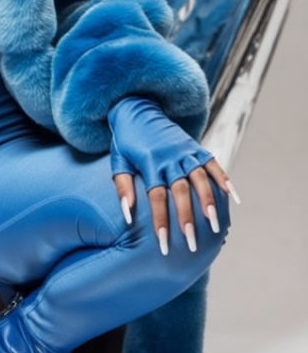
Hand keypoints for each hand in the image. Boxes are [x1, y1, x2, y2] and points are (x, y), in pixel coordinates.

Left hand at [108, 97, 237, 253]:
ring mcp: (186, 153)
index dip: (161, 221)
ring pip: (201, 180)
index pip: (157, 197)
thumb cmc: (125, 141)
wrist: (138, 108)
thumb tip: (127, 216)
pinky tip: (234, 199)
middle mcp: (171, 159)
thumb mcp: (118, 161)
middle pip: (181, 192)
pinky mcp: (197, 148)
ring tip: (215, 227)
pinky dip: (225, 181)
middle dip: (187, 218)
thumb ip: (122, 188)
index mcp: (150, 164)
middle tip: (192, 243)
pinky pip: (214, 165)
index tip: (164, 244)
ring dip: (209, 203)